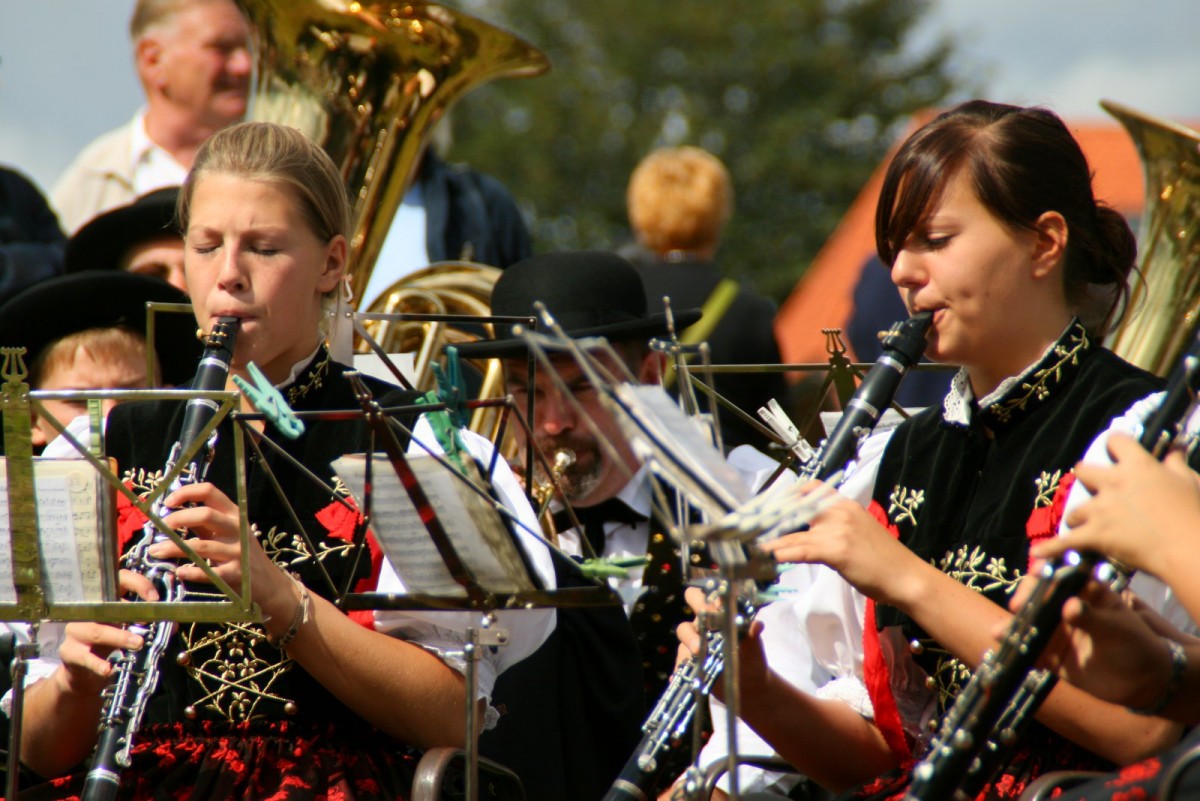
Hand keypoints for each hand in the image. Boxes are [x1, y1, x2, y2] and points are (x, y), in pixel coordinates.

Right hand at [56, 570, 158, 695]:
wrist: (84, 672)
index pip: (118, 580)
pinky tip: (108, 669)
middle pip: (105, 605)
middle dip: (128, 611)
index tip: (154, 598)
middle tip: (148, 621)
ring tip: (138, 644)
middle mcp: (88, 611)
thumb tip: (174, 626)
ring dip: (119, 637)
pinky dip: (97, 663)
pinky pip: (83, 657)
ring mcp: (76, 631)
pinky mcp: (69, 652)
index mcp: (105, 600)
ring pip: (97, 631)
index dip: (137, 583)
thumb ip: (148, 624)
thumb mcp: (128, 630)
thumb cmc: (110, 643)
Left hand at [148, 482, 294, 622]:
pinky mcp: (235, 574)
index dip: (186, 493)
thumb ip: (204, 523)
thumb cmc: (240, 553)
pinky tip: (180, 572)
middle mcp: (237, 529)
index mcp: (234, 514)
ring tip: (155, 551)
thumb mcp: (226, 533)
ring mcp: (237, 552)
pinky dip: (191, 572)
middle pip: (206, 514)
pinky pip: (208, 572)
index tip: (168, 502)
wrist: (267, 582)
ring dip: (173, 548)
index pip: (210, 492)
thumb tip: (173, 511)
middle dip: (178, 518)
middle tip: (161, 526)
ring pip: (201, 546)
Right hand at [674, 586, 768, 701]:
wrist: (748, 684)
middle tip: (706, 618)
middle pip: (692, 599)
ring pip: (683, 631)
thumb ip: (753, 635)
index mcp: (719, 613)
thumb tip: (757, 625)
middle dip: (697, 607)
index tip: (717, 605)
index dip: (710, 595)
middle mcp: (703, 623)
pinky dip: (681, 665)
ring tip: (698, 651)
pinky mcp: (688, 660)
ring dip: (690, 639)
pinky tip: (684, 672)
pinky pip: (680, 660)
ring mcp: (694, 641)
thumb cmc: (751, 658)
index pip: (709, 594)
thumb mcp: (754, 647)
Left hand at [758, 481, 923, 605]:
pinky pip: (802, 549)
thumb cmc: (882, 559)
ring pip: (793, 532)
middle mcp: (838, 510)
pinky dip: (783, 552)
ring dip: (769, 540)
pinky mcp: (836, 549)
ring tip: (750, 546)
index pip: (806, 490)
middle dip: (768, 518)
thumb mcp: (855, 532)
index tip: (762, 509)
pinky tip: (770, 557)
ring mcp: (837, 528)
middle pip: (793, 508)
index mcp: (843, 503)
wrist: (906, 577)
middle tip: (747, 527)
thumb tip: (802, 532)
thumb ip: (830, 527)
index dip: (781, 499)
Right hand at [1007, 576, 1173, 708]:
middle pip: (1038, 597)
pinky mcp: (1052, 655)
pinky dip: (1015, 647)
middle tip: (1019, 607)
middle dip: (1024, 600)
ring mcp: (1057, 632)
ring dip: (1014, 625)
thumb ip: (1092, 618)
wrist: (1144, 683)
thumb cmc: (1137, 645)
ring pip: (1030, 623)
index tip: (1038, 574)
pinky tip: (1003, 645)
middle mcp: (1066, 608)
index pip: (1060, 576)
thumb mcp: (1119, 628)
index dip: (1046, 573)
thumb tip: (1069, 607)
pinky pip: (1030, 649)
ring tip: (1001, 631)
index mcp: (1084, 593)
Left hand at [1032, 433, 1199, 578]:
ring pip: (1074, 508)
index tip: (1115, 452)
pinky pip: (1066, 541)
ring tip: (1088, 526)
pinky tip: (1038, 552)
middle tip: (1097, 490)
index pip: (1115, 441)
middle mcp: (1113, 483)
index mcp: (1137, 466)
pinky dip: (1052, 548)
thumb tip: (1174, 450)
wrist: (1190, 549)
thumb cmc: (1195, 514)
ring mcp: (1100, 509)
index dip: (1114, 445)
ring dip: (1080, 517)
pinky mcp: (1095, 534)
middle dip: (1087, 479)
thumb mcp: (1191, 481)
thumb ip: (1176, 463)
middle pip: (1083, 471)